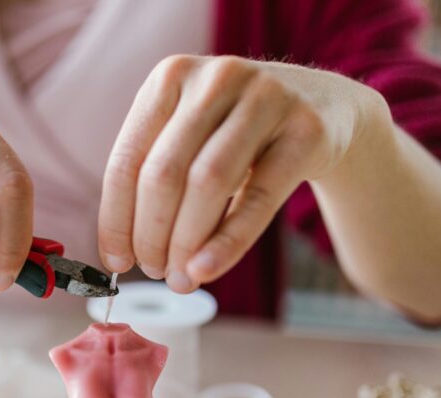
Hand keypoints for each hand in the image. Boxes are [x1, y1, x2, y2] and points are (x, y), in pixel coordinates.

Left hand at [98, 55, 386, 291]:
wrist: (324, 108)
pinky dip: (227, 241)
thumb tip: (119, 253)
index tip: (115, 261)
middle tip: (153, 271)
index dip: (116, 218)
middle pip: (164, 174)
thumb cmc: (237, 134)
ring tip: (180, 278)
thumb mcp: (190, 138)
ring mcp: (265, 97)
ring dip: (185, 242)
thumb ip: (153, 181)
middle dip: (151, 234)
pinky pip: (258, 196)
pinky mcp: (305, 128)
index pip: (127, 160)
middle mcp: (214, 79)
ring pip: (207, 183)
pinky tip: (206, 269)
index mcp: (170, 77)